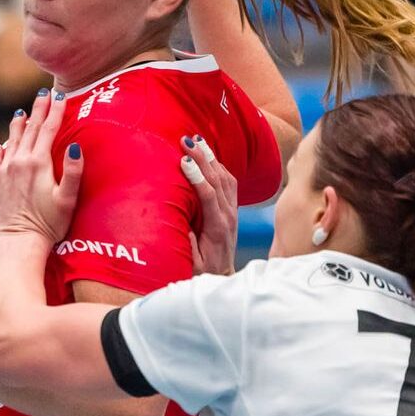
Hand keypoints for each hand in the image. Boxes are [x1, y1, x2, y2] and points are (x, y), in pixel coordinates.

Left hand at [0, 90, 81, 244]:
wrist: (18, 242)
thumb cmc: (48, 224)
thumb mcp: (67, 199)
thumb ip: (73, 171)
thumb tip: (76, 145)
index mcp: (38, 162)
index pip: (48, 129)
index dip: (55, 110)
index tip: (60, 95)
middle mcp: (19, 162)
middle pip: (30, 129)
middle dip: (38, 110)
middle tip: (43, 93)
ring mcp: (4, 172)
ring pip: (11, 141)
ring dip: (18, 125)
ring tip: (21, 112)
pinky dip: (0, 148)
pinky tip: (1, 144)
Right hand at [181, 136, 238, 275]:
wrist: (224, 275)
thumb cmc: (203, 271)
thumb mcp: (192, 264)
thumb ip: (188, 246)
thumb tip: (181, 224)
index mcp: (216, 227)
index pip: (208, 196)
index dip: (197, 177)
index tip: (183, 162)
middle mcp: (228, 216)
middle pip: (218, 180)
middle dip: (203, 158)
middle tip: (187, 140)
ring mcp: (233, 211)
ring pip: (225, 177)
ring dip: (211, 157)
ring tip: (197, 140)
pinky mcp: (233, 209)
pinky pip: (230, 182)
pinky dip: (219, 166)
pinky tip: (209, 155)